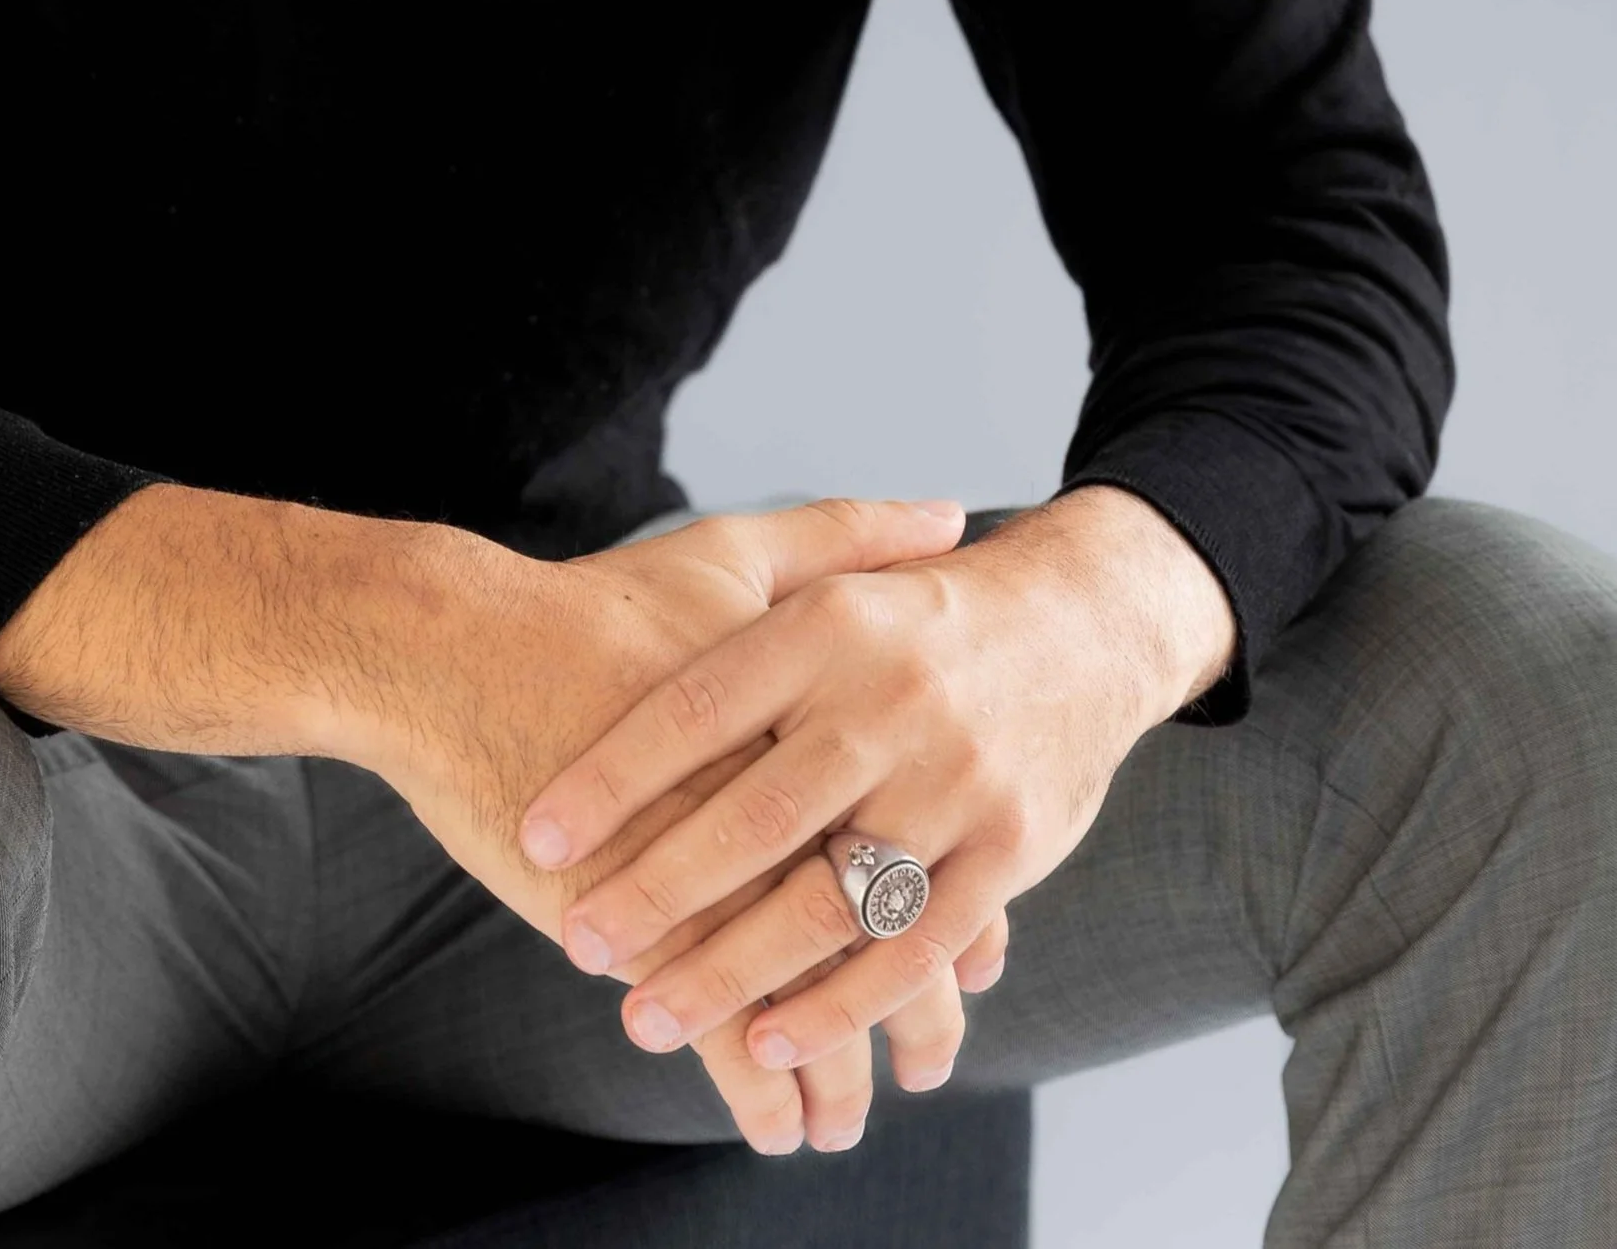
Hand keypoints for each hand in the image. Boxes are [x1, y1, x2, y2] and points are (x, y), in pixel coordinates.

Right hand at [360, 493, 992, 1152]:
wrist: (465, 649)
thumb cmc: (599, 605)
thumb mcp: (734, 554)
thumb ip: (849, 539)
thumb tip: (947, 518)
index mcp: (828, 720)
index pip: (925, 837)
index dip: (962, 914)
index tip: (975, 965)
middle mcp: (795, 801)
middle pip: (887, 934)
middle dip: (916, 1021)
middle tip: (928, 1067)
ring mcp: (725, 876)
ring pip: (821, 1003)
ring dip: (841, 1075)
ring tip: (844, 1119)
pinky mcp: (654, 931)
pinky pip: (737, 1040)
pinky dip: (764, 1091)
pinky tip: (778, 1126)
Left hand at [515, 484, 1236, 1152]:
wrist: (1081, 623)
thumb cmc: (916, 614)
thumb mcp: (826, 577)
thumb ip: (737, 602)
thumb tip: (610, 644)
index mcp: (827, 626)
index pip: (697, 706)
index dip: (614, 775)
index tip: (541, 835)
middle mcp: (889, 701)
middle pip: (755, 815)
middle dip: (658, 892)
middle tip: (582, 944)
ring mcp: (955, 781)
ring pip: (829, 899)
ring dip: (733, 972)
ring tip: (650, 1017)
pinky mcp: (1009, 851)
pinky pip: (916, 949)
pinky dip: (840, 1008)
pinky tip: (768, 1045)